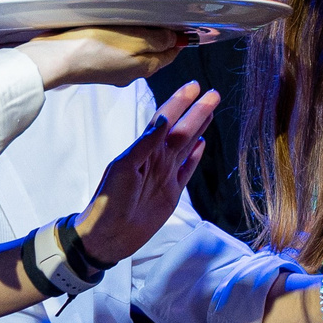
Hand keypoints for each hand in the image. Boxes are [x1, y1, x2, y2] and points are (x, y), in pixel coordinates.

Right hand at [17, 27, 185, 89]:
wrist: (54, 59)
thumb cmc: (94, 46)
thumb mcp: (133, 38)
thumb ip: (157, 39)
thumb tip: (175, 40)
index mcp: (144, 68)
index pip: (170, 54)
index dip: (178, 39)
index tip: (184, 25)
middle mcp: (130, 74)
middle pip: (152, 54)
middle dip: (158, 37)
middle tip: (161, 17)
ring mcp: (111, 72)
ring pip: (133, 53)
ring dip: (137, 37)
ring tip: (137, 19)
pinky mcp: (94, 66)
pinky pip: (115, 51)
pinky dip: (119, 40)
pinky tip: (112, 28)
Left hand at [74, 82, 215, 265]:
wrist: (109, 235)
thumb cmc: (110, 201)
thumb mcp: (123, 169)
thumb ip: (144, 144)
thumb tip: (163, 119)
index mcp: (144, 149)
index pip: (165, 119)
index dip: (179, 103)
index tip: (193, 87)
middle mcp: (157, 159)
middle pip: (182, 129)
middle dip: (197, 111)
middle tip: (213, 93)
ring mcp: (166, 175)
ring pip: (187, 145)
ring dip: (199, 127)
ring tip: (210, 110)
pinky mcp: (172, 193)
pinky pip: (187, 169)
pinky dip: (195, 156)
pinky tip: (201, 144)